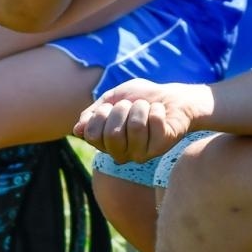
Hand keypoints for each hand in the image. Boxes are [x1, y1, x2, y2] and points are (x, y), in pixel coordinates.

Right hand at [73, 78, 206, 162]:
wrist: (173, 98)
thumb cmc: (143, 97)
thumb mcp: (113, 98)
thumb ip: (94, 113)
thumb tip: (77, 130)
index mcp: (108, 144)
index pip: (92, 134)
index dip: (101, 113)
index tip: (112, 106)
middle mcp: (123, 154)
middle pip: (113, 134)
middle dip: (123, 109)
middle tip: (133, 105)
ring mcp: (142, 153)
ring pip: (135, 127)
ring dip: (141, 107)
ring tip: (148, 108)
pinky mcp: (161, 147)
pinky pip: (154, 122)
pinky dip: (156, 109)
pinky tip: (161, 113)